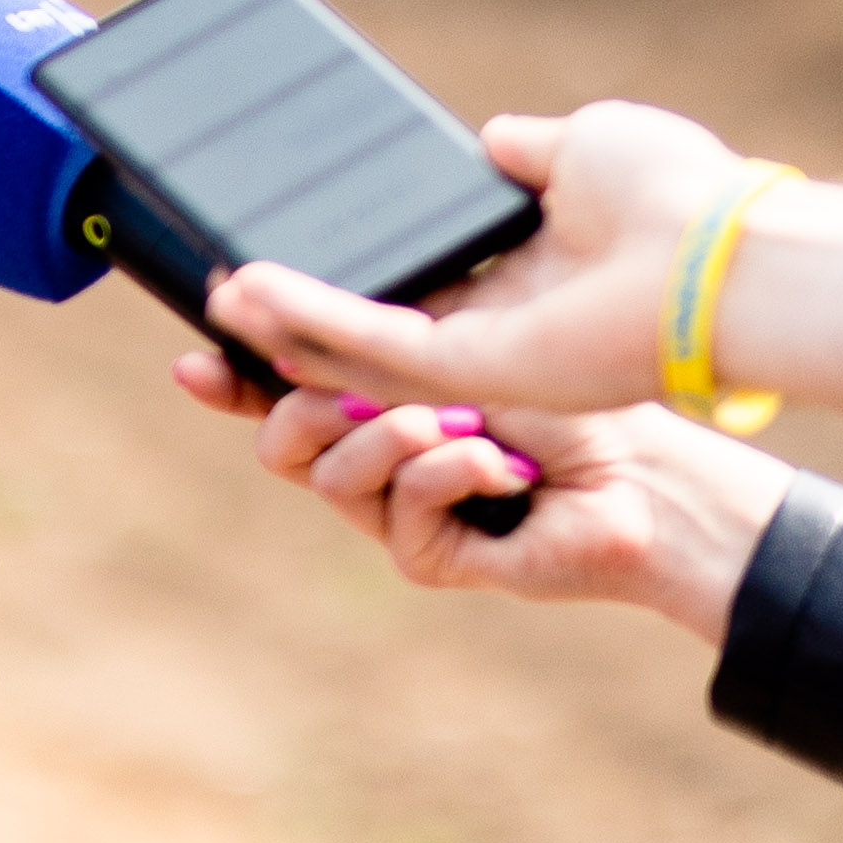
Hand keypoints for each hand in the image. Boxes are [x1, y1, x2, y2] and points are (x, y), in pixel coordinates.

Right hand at [171, 352, 789, 642]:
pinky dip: (447, 476)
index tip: (192, 359)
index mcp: (372, 398)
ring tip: (454, 423)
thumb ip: (367, 325)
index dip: (225, 381)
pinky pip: (397, 515)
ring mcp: (398, 511)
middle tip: (348, 389)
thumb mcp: (452, 340)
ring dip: (390, 438)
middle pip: (277, 441)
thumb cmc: (570, 392)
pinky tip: (499, 466)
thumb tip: (280, 286)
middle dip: (303, 405)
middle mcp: (374, 457)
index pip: (271, 389)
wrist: (649, 471)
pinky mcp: (433, 555)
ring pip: (326, 478)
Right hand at [205, 98, 755, 416]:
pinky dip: (308, 317)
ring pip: (357, 350)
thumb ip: (522, 152)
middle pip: (373, 331)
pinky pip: (372, 345)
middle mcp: (498, 325)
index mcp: (525, 277)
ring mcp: (486, 357)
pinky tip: (248, 293)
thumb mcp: (583, 147)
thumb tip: (485, 141)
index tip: (293, 250)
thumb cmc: (679, 199)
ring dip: (282, 323)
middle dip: (296, 319)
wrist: (724, 254)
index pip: (419, 285)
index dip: (352, 275)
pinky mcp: (477, 370)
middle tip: (229, 290)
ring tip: (217, 296)